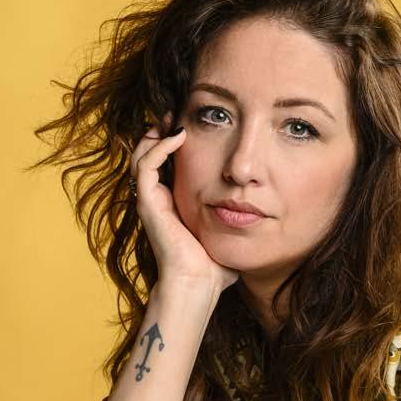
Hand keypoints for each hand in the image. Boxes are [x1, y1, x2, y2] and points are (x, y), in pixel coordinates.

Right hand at [130, 122, 237, 296]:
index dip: (171, 143)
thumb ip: (237, 222)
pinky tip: (178, 136)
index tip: (189, 126)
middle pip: (147, 154)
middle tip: (175, 115)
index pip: (163, 164)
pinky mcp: (149, 203)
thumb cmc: (213, 268)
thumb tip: (259, 216)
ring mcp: (150, 201)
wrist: (198, 286)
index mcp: (171, 204)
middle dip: (160, 132)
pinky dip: (160, 147)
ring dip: (157, 134)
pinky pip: (147, 165)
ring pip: (141, 155)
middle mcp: (156, 200)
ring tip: (174, 120)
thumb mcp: (226, 233)